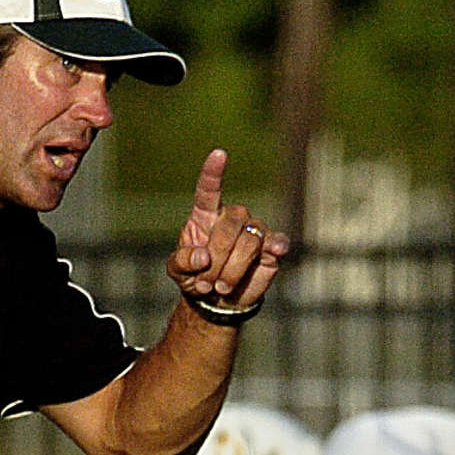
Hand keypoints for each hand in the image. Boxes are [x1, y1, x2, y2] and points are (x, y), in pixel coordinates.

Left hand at [167, 149, 289, 308]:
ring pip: (250, 240)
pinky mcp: (271, 249)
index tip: (219, 154)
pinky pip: (277, 241)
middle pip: (231, 223)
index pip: (208, 190)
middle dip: (218, 256)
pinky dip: (277, 245)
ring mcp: (253, 231)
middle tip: (207, 283)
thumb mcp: (177, 272)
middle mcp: (232, 218)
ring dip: (233, 270)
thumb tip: (202, 257)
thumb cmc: (195, 278)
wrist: (217, 300)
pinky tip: (276, 251)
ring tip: (221, 287)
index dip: (213, 172)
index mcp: (205, 215)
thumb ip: (183, 261)